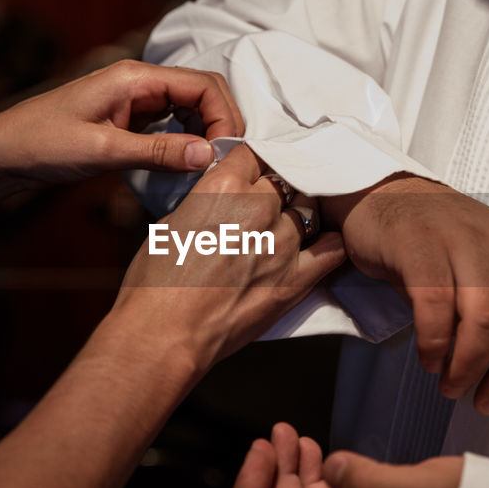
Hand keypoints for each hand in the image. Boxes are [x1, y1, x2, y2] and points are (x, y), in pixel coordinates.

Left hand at [0, 59, 244, 191]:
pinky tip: (185, 166)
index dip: (224, 117)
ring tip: (208, 168)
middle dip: (220, 124)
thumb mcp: (103, 151)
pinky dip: (184, 142)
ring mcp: (133, 100)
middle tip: (224, 162)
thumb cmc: (40, 144)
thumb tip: (208, 155)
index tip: (227, 153)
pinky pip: (169, 126)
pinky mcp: (126, 120)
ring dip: (204, 134)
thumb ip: (159, 152)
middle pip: (201, 94)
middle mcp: (138, 82)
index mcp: (134, 77)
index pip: (202, 85)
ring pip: (188, 110)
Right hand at [108, 146, 345, 376]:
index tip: (252, 173)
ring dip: (299, 213)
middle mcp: (257, 210)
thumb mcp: (171, 223)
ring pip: (310, 209)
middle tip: (266, 202)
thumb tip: (220, 197)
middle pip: (286, 179)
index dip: (253, 163)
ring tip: (285, 225)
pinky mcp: (296, 279)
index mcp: (223, 188)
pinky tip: (320, 242)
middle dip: (277, 187)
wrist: (165, 334)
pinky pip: (333, 249)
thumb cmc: (155, 284)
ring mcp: (281, 245)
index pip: (255, 154)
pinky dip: (330, 242)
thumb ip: (205, 201)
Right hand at [324, 175, 488, 424]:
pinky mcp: (421, 243)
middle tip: (487, 403)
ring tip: (451, 385)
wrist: (387, 197)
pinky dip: (434, 342)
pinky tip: (428, 359)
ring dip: (469, 365)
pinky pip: (435, 304)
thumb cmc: (442, 250)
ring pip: (486, 318)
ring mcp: (465, 240)